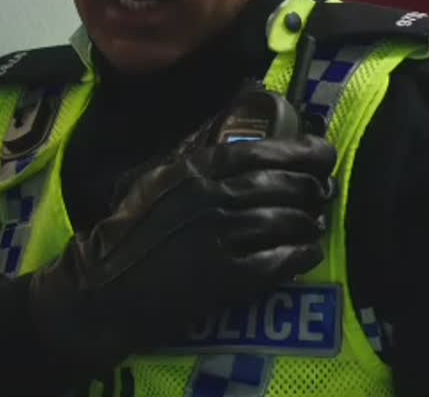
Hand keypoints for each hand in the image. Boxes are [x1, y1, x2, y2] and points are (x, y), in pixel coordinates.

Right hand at [28, 135, 335, 373]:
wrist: (103, 289)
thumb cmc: (128, 233)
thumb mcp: (156, 180)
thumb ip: (195, 158)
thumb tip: (236, 139)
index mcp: (194, 170)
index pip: (261, 152)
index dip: (299, 151)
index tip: (324, 152)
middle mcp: (210, 197)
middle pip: (280, 185)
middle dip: (311, 187)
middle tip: (325, 192)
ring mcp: (218, 236)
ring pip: (282, 220)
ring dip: (307, 222)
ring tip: (316, 224)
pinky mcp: (222, 276)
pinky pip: (275, 261)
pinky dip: (298, 256)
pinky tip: (308, 254)